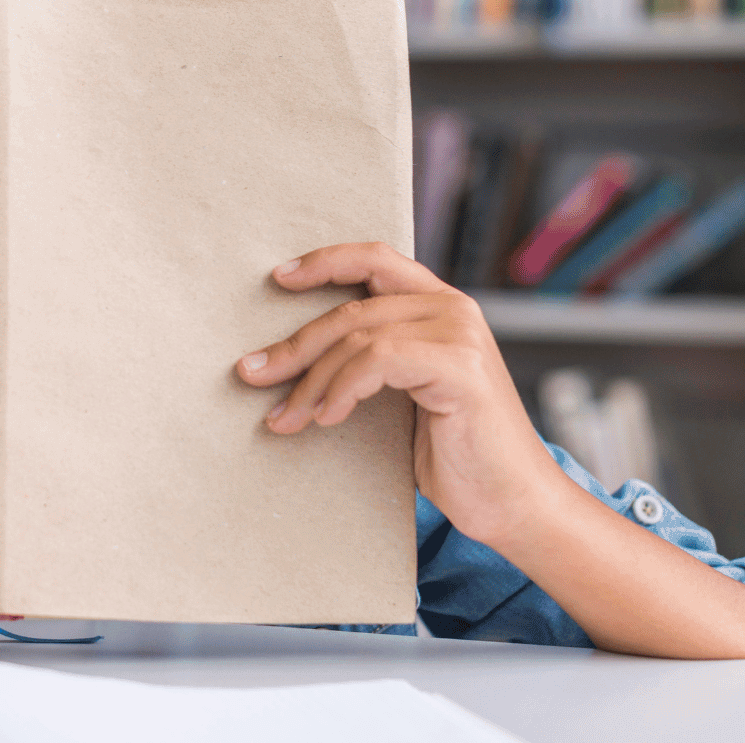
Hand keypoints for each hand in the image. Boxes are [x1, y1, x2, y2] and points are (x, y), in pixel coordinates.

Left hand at [235, 242, 564, 547]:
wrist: (514, 505)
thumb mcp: (405, 393)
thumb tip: (295, 355)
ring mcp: (461, 334)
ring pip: (357, 337)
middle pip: (351, 308)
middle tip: (250, 372)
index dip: (325, 261)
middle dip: (293, 344)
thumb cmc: (455, 454)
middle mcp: (453, 309)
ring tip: (283, 417)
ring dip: (309, 379)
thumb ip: (375, 359)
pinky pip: (378, 361)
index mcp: (440, 306)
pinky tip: (327, 418)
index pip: (375, 259)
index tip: (278, 277)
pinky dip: (343, 389)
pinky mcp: (461, 367)